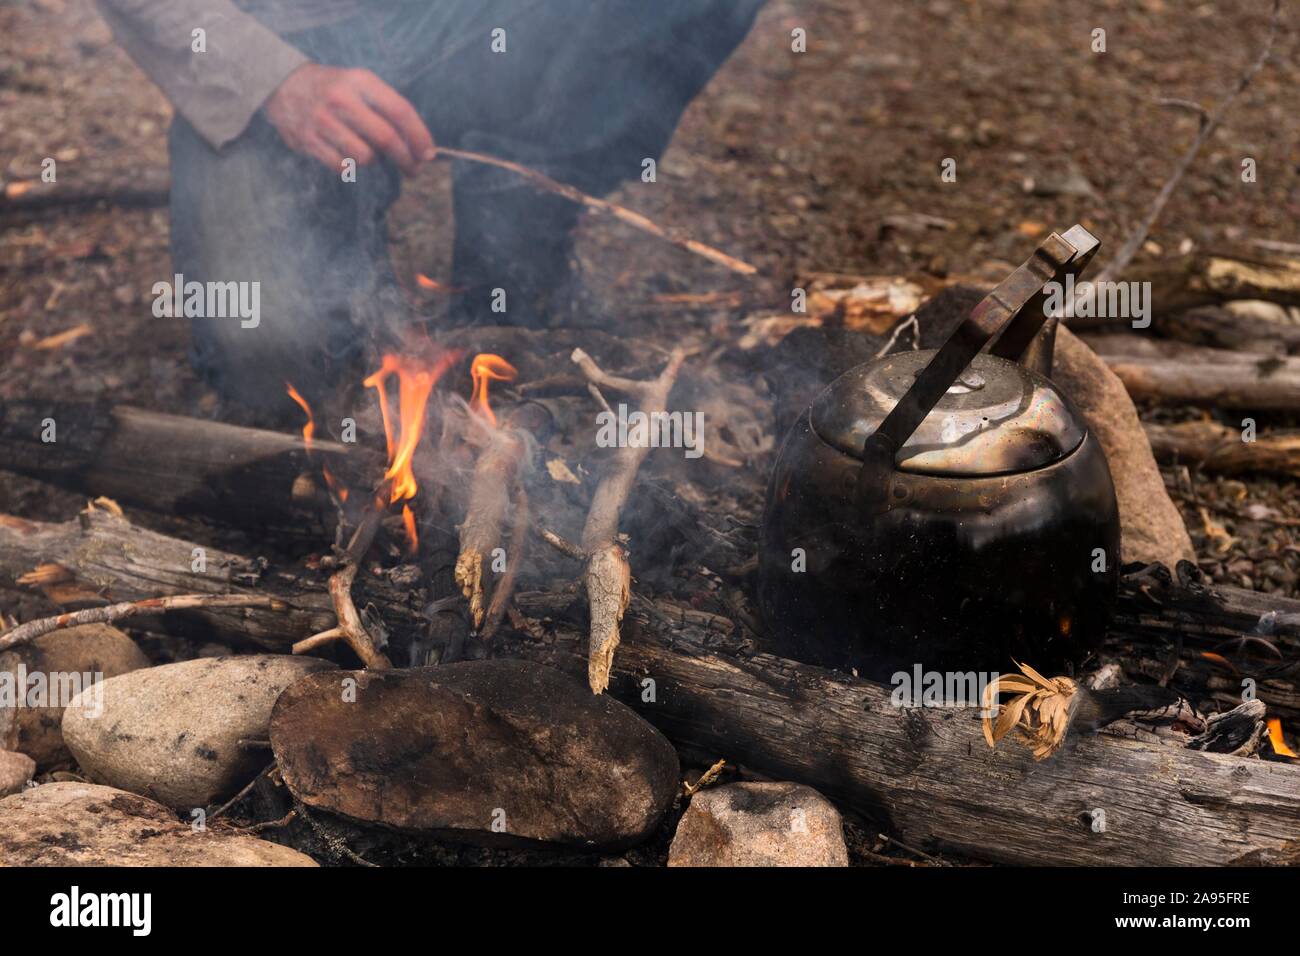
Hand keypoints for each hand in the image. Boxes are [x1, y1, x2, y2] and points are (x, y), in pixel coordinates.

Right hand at [265, 63, 435, 174]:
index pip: (400, 111)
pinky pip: (342, 167)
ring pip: (365, 156)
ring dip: (373, 161)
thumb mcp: (360, 84)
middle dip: (406, 159)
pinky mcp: (307, 139)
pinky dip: (350, 166)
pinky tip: (347, 155)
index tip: (428, 154)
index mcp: (360, 81)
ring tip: (368, 152)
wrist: (281, 83)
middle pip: (386, 139)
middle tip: (413, 169)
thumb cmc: (334, 89)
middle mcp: (342, 98)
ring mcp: (322, 120)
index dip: (419, 136)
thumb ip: (388, 109)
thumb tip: (420, 147)